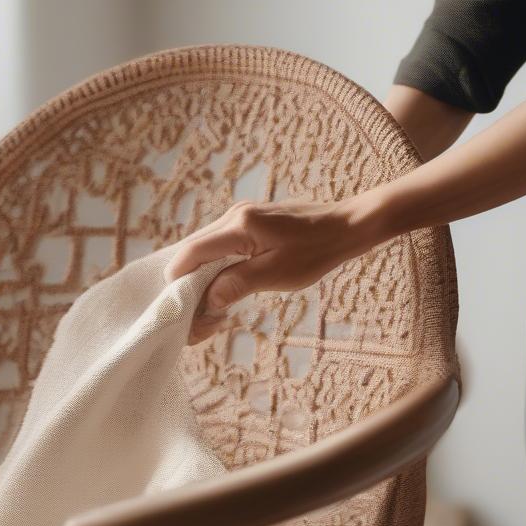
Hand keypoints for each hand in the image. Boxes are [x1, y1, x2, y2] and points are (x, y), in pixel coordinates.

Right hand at [165, 199, 381, 321]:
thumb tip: (208, 300)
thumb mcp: (277, 274)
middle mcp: (235, 215)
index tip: (178, 305)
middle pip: (193, 249)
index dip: (177, 279)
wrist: (347, 225)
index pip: (192, 252)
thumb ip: (238, 284)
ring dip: (200, 274)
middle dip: (187, 281)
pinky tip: (223, 283)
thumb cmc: (317, 251)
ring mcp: (240, 215)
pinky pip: (218, 244)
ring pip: (204, 247)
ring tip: (210, 301)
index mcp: (240, 226)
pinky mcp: (248, 220)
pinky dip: (214, 265)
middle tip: (195, 310)